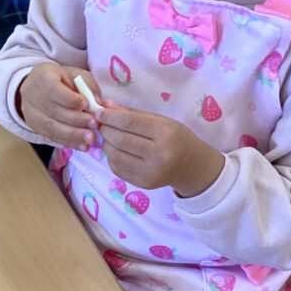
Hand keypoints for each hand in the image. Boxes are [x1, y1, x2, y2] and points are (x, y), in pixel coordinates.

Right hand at [16, 64, 102, 149]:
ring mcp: (32, 114)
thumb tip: (98, 102)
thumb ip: (87, 86)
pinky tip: (83, 146)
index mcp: (42, 76)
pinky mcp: (36, 127)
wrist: (37, 87)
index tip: (86, 103)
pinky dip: (69, 143)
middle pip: (54, 111)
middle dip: (76, 119)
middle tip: (94, 124)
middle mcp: (33, 96)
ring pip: (53, 127)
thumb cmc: (61, 79)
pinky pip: (53, 137)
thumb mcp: (75, 74)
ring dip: (74, 135)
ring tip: (90, 138)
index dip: (70, 99)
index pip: (54, 90)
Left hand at [99, 105, 224, 195]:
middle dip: (105, 129)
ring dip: (106, 143)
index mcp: (164, 134)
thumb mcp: (161, 121)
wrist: (191, 166)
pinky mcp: (143, 183)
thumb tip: (105, 106)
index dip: (110, 116)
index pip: (129, 122)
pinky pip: (117, 168)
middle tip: (101, 123)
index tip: (99, 111)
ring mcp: (150, 172)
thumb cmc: (176, 138)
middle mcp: (158, 155)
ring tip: (109, 136)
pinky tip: (117, 150)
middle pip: (120, 139)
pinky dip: (111, 157)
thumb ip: (133, 114)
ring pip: (115, 155)